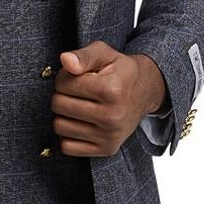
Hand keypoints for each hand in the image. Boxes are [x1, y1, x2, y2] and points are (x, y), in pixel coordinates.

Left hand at [51, 41, 167, 156]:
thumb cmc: (120, 71)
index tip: (77, 76)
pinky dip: (69, 134)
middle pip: (59, 105)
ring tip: (79, 105)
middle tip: (78, 91)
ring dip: (64, 114)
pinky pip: (67, 147)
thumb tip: (65, 60)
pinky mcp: (106, 149)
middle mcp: (112, 116)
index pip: (63, 84)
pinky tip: (81, 122)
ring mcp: (110, 136)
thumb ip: (83, 55)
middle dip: (62, 94)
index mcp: (111, 90)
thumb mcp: (104, 54)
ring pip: (60, 126)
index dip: (64, 77)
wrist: (145, 92)